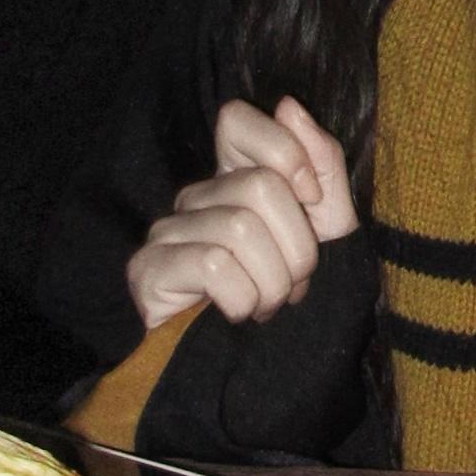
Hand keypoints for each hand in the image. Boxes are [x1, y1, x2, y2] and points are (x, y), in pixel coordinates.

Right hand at [126, 98, 358, 330]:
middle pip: (260, 185)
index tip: (312, 201)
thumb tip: (288, 105)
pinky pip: (212, 264)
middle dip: (297, 248)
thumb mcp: (326, 231)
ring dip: (273, 282)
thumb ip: (322, 166)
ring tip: (266, 305)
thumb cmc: (284, 293)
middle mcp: (197, 197)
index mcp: (234, 179)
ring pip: (241, 229)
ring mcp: (167, 231)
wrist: (244, 370)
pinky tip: (236, 313)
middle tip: (293, 285)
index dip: (286, 152)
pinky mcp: (149, 270)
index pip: (237, 119)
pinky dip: (241, 298)